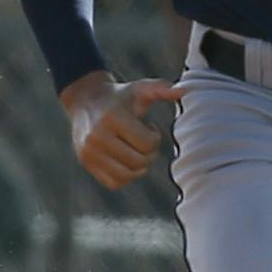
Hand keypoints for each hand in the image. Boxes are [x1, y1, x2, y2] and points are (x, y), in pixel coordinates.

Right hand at [59, 71, 183, 189]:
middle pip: (138, 162)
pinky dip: (125, 176)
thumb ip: (161, 89)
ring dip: (139, 167)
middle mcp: (96, 137)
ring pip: (126, 176)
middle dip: (149, 153)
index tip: (150, 127)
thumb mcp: (139, 89)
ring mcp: (88, 153)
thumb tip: (185, 90)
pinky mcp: (87, 163)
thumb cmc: (120, 97)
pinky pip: (114, 183)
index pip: (147, 144)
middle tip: (144, 141)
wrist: (86, 101)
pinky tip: (125, 160)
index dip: (155, 137)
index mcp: (112, 118)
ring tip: (136, 151)